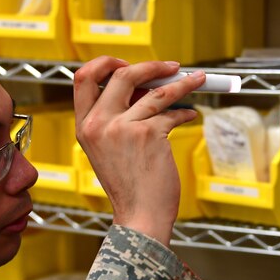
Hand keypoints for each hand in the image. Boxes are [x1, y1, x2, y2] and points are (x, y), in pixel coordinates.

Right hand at [73, 57, 202, 246]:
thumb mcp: (109, 150)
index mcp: (85, 126)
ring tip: (197, 80)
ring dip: (182, 83)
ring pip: (157, 90)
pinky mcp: (148, 134)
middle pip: (122, 74)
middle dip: (151, 66)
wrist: (140, 215)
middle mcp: (99, 123)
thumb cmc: (130, 186)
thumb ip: (118, 119)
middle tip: (169, 67)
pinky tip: (191, 114)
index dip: (104, 63)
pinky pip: (172, 112)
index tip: (125, 63)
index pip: (83, 78)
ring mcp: (123, 127)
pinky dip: (185, 112)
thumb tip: (146, 88)